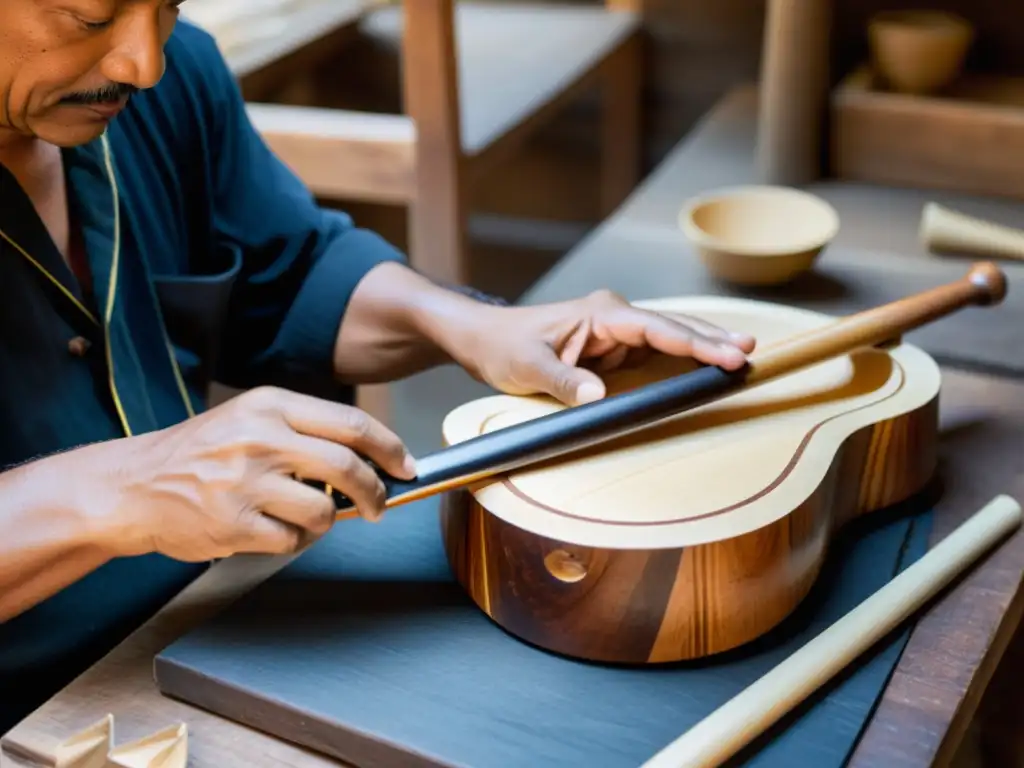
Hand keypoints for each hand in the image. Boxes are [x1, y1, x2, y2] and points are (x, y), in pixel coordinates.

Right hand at [95, 387, 415, 561]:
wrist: (133, 486)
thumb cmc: (198, 454)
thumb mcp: (248, 419)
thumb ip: (304, 431)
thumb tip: (370, 458)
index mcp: (269, 405)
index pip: (351, 423)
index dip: (389, 447)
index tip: (406, 466)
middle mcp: (260, 438)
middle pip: (348, 466)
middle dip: (376, 491)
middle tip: (380, 504)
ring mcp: (246, 481)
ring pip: (325, 509)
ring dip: (330, 521)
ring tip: (308, 517)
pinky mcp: (233, 523)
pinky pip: (292, 540)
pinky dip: (294, 541)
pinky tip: (273, 530)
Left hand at [448, 289, 756, 405]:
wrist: (483, 340)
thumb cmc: (502, 346)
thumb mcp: (525, 366)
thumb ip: (561, 380)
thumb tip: (596, 396)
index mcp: (601, 313)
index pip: (658, 328)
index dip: (695, 342)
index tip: (728, 355)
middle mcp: (615, 317)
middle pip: (674, 328)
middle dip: (713, 340)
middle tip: (752, 354)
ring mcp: (617, 334)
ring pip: (671, 339)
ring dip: (705, 349)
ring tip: (743, 358)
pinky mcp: (615, 352)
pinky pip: (657, 355)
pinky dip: (685, 361)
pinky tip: (709, 369)